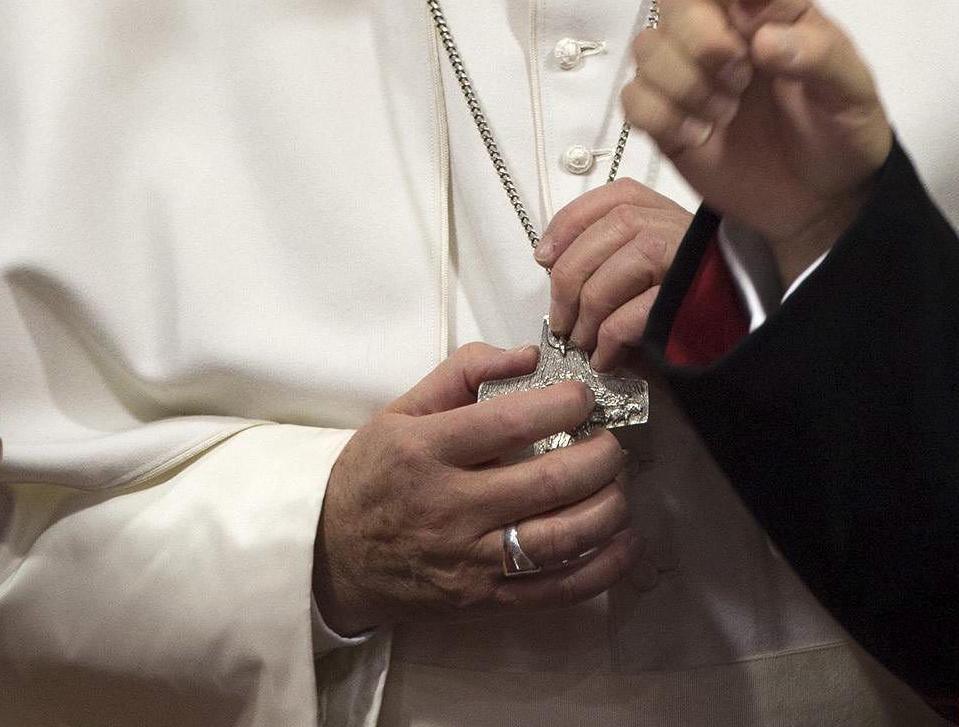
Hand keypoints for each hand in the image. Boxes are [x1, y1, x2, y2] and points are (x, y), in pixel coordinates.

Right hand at [313, 341, 636, 633]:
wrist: (335, 557)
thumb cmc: (374, 473)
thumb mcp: (402, 409)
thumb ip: (464, 371)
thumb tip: (529, 355)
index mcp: (428, 451)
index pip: (509, 422)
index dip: (561, 404)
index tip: (585, 396)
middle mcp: (451, 508)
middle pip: (546, 484)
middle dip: (598, 458)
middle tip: (612, 442)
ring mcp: (470, 562)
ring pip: (559, 540)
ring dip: (607, 510)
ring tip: (620, 485)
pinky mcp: (484, 601)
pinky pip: (555, 591)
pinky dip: (600, 569)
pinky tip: (623, 541)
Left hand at [536, 182, 694, 373]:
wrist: (739, 336)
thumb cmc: (689, 306)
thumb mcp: (651, 264)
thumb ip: (612, 252)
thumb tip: (555, 263)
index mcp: (665, 212)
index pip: (610, 198)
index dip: (569, 224)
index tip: (545, 256)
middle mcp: (676, 228)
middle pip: (605, 231)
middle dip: (569, 278)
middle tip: (560, 316)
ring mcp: (685, 264)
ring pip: (613, 275)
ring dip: (586, 314)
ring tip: (583, 341)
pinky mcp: (687, 309)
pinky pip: (630, 318)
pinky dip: (607, 342)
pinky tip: (605, 358)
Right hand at [622, 0, 893, 285]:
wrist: (823, 203)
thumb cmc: (841, 129)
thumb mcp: (852, 92)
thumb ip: (818, 59)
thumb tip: (766, 42)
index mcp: (770, 9)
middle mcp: (722, 30)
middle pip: (677, 3)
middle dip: (700, 40)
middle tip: (738, 77)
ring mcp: (689, 73)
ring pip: (647, 48)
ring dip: (684, 85)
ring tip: (724, 114)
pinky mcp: (666, 117)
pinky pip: (634, 98)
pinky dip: (661, 117)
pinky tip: (698, 136)